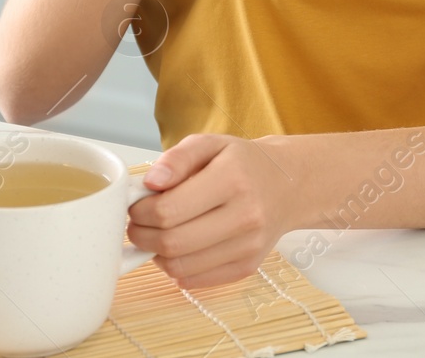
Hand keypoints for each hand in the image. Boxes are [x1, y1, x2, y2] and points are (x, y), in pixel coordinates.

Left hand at [126, 133, 302, 288]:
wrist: (288, 186)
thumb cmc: (243, 164)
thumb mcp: (210, 144)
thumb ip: (177, 158)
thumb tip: (150, 183)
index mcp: (232, 179)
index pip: (169, 209)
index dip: (140, 211)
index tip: (136, 205)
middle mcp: (245, 216)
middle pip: (172, 241)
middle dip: (142, 235)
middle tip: (138, 223)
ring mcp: (248, 246)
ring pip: (180, 266)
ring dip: (156, 254)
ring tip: (157, 234)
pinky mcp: (247, 267)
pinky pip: (196, 280)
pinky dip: (176, 267)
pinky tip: (178, 248)